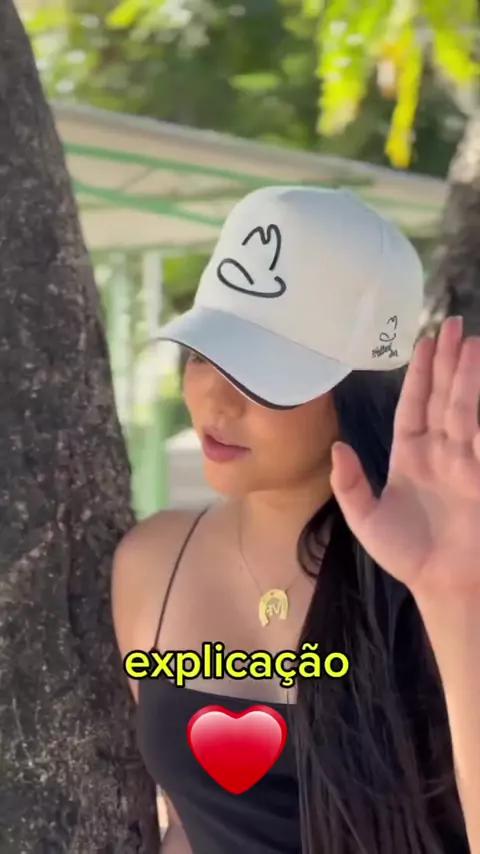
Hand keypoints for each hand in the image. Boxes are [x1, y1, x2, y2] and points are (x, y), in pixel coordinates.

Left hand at [331, 316, 479, 600]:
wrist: (445, 586)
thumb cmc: (407, 555)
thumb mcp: (366, 518)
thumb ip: (349, 483)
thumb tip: (338, 446)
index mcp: (410, 456)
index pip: (414, 405)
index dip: (419, 375)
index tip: (424, 344)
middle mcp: (439, 451)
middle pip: (442, 396)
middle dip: (447, 362)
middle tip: (452, 324)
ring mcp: (464, 459)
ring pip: (463, 407)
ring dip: (467, 374)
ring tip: (469, 341)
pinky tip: (479, 377)